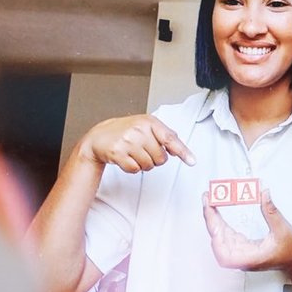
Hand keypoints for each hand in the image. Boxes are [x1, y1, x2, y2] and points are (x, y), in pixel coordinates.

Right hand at [78, 114, 195, 173]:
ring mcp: (128, 141)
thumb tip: (179, 147)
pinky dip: (132, 168)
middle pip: (161, 158)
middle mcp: (139, 130)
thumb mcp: (145, 126)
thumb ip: (163, 134)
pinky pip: (135, 170)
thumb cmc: (125, 131)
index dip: (183, 151)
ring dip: (143, 164)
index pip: (170, 139)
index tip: (192, 161)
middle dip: (154, 159)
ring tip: (134, 154)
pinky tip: (126, 158)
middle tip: (144, 151)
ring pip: (149, 166)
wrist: (99, 137)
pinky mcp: (118, 153)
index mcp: (149, 122)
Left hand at [201, 188, 291, 277]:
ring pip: (220, 236)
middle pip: (217, 239)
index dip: (213, 227)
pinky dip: (221, 221)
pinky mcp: (242, 247)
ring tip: (211, 200)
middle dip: (210, 218)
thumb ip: (271, 211)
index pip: (221, 246)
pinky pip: (226, 234)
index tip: (209, 209)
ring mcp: (240, 253)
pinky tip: (218, 210)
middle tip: (207, 198)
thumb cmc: (291, 251)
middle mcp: (241, 258)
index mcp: (248, 258)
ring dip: (214, 218)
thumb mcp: (283, 229)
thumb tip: (263, 193)